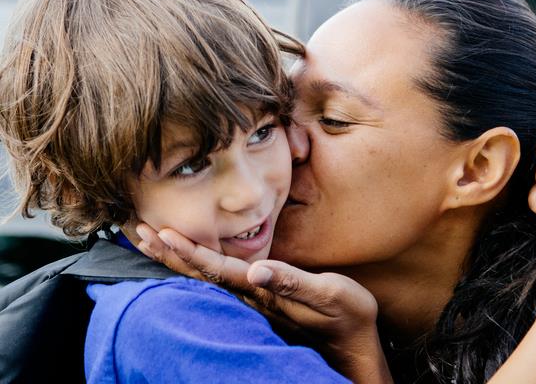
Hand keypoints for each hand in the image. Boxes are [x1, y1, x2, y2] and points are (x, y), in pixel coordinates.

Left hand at [135, 223, 392, 383]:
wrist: (353, 345)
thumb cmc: (346, 317)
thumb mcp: (329, 295)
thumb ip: (293, 283)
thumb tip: (257, 269)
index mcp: (263, 291)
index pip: (217, 269)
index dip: (189, 252)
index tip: (162, 234)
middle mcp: (252, 297)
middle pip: (201, 274)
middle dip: (169, 253)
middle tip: (138, 232)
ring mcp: (253, 301)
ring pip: (205, 279)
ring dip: (176, 260)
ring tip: (152, 242)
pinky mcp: (261, 300)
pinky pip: (219, 282)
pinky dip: (196, 267)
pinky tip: (186, 261)